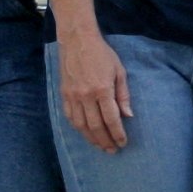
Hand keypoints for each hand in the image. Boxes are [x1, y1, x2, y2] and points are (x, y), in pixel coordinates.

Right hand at [55, 29, 133, 154]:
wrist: (77, 41)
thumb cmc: (102, 54)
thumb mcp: (119, 71)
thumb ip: (123, 95)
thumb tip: (128, 116)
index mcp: (103, 89)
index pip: (111, 118)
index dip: (117, 133)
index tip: (123, 143)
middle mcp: (86, 96)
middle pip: (96, 126)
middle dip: (105, 140)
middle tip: (113, 150)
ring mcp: (73, 96)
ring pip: (81, 125)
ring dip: (91, 139)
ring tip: (100, 146)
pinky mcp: (64, 95)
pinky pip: (70, 117)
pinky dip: (78, 128)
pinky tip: (85, 134)